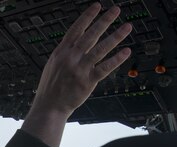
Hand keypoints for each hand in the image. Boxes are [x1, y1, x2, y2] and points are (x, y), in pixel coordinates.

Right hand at [22, 3, 131, 146]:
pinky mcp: (87, 81)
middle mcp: (71, 58)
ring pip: (100, 49)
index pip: (76, 29)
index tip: (97, 6)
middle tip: (116, 10)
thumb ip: (66, 52)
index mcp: (61, 52)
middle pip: (90, 35)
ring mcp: (79, 69)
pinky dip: (116, 59)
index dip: (87, 17)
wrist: (49, 106)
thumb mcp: (53, 65)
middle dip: (104, 21)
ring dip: (115, 36)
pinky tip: (126, 51)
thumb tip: (77, 41)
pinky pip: (104, 68)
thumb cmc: (51, 88)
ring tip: (127, 27)